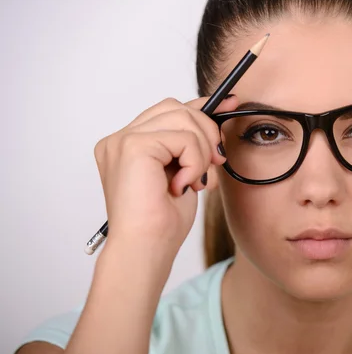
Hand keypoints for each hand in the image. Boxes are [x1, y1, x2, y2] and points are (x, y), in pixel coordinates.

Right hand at [93, 96, 237, 267]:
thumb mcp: (185, 173)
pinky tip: (184, 184)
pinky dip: (194, 161)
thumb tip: (216, 118)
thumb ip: (191, 146)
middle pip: (176, 107)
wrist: (145, 249)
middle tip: (215, 161)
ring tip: (195, 180)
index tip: (230, 104)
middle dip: (206, 131)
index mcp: (129, 145)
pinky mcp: (132, 146)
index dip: (201, 106)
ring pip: (182, 118)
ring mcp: (122, 140)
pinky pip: (182, 137)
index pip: (168, 110)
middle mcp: (120, 139)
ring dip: (200, 151)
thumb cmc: (161, 223)